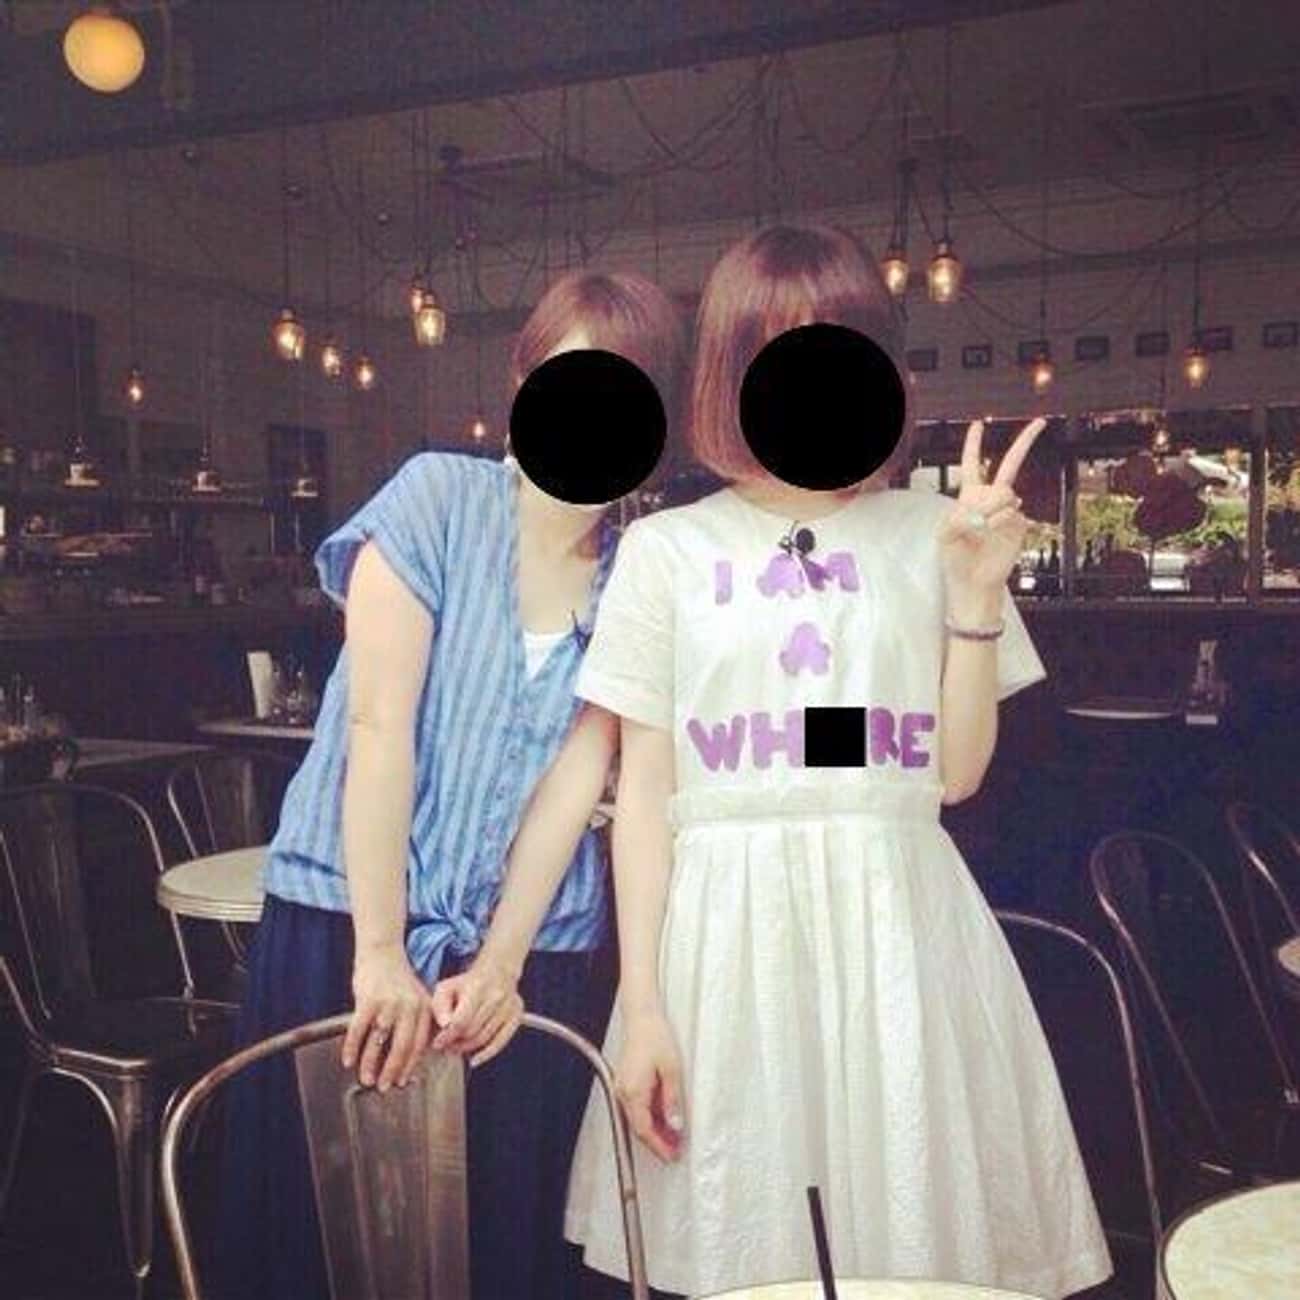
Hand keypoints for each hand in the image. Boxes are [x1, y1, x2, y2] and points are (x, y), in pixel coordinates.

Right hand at [342, 944, 435, 1091]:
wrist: (382, 952)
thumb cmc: (397, 979)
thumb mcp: (416, 998)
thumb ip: (418, 1023)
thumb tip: (413, 1056)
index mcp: (423, 1008)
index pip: (419, 1044)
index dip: (409, 1065)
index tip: (402, 1081)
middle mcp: (409, 1007)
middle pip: (401, 1046)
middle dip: (392, 1071)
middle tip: (384, 1087)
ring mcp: (388, 1003)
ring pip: (378, 1041)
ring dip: (370, 1063)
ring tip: (365, 1078)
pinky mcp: (368, 1000)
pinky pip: (358, 1030)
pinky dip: (352, 1048)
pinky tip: (348, 1060)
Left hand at [430, 953, 524, 1067]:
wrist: (496, 973)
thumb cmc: (466, 985)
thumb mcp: (446, 988)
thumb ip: (439, 1006)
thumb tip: (445, 1026)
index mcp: (477, 987)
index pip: (461, 1021)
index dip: (447, 1036)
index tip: (437, 1043)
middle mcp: (496, 996)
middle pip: (472, 1032)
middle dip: (456, 1042)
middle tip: (446, 1046)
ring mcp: (509, 1006)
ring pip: (484, 1039)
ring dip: (467, 1048)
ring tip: (456, 1047)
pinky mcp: (516, 1016)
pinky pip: (500, 1043)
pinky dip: (486, 1055)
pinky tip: (474, 1060)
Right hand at [616, 1008, 685, 1162]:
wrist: (642, 1017)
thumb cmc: (655, 1037)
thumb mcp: (672, 1070)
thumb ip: (672, 1101)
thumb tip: (675, 1125)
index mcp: (633, 1091)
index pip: (644, 1130)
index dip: (659, 1146)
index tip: (672, 1155)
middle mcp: (623, 1092)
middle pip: (639, 1127)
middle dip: (657, 1142)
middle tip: (676, 1151)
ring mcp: (622, 1088)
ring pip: (638, 1119)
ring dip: (655, 1130)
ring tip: (674, 1137)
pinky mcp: (626, 1083)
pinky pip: (636, 1107)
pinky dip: (650, 1116)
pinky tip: (664, 1118)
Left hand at [939, 417, 1045, 602]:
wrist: (974, 582)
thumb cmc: (956, 559)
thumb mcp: (944, 535)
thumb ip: (958, 516)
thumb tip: (982, 510)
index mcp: (969, 497)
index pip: (972, 464)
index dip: (974, 444)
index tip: (978, 424)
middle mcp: (991, 499)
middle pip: (1010, 464)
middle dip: (1025, 442)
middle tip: (1041, 422)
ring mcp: (1008, 510)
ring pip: (1005, 492)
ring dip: (990, 507)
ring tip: (980, 527)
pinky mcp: (1019, 525)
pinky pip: (1012, 512)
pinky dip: (998, 521)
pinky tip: (991, 532)